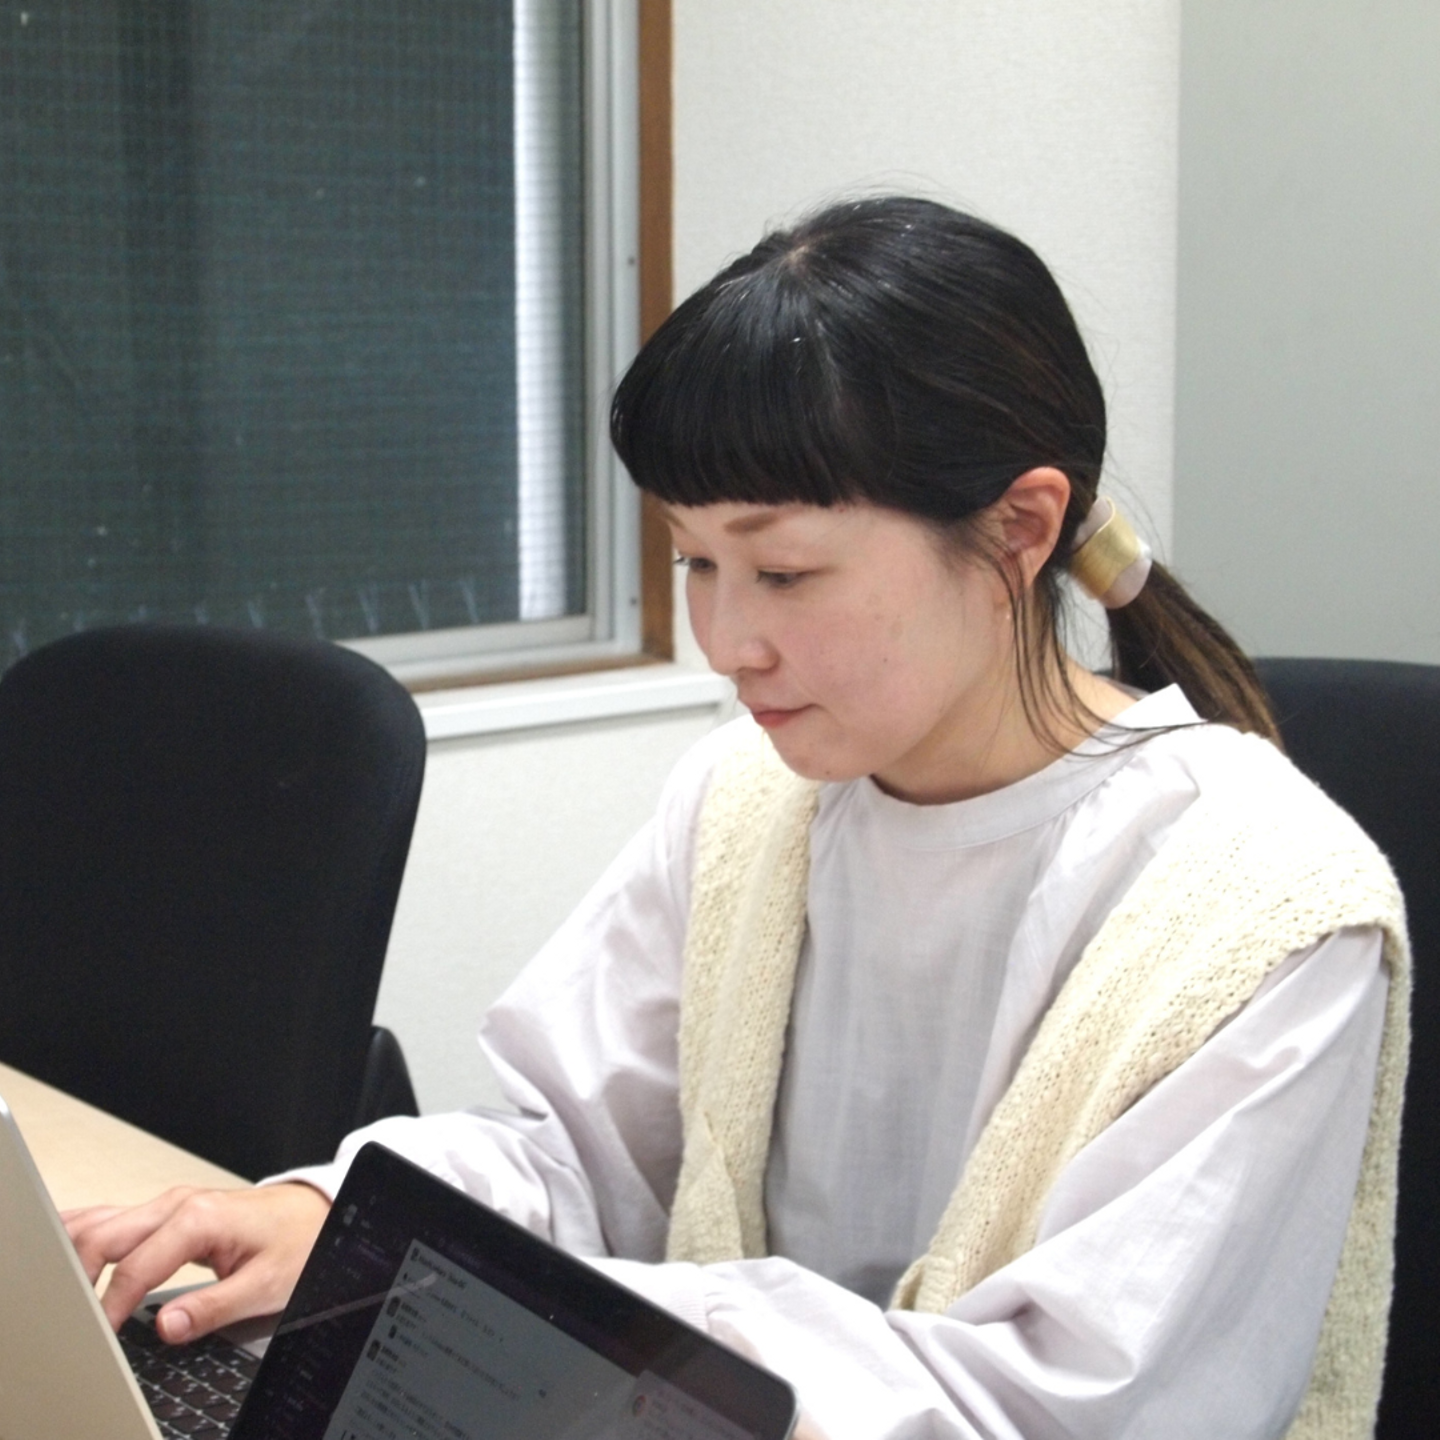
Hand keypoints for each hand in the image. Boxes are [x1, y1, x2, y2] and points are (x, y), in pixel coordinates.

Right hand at [63, 1182, 330, 1340]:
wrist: (317, 1213)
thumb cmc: (298, 1243)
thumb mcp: (265, 1284)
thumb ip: (213, 1307)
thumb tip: (166, 1326)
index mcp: (199, 1218)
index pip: (135, 1267)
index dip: (111, 1306)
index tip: (100, 1337)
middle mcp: (179, 1204)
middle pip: (104, 1235)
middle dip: (78, 1277)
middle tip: (70, 1319)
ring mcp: (170, 1204)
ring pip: (102, 1221)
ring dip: (74, 1253)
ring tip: (57, 1292)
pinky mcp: (168, 1212)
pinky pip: (114, 1219)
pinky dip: (85, 1235)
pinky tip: (65, 1252)